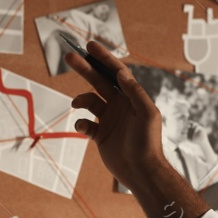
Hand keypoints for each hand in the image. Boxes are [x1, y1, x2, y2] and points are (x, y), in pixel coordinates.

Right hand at [68, 41, 173, 194]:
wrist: (141, 171)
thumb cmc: (148, 142)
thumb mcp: (147, 114)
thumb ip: (135, 92)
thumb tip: (122, 72)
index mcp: (131, 98)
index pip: (116, 73)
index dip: (104, 58)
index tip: (91, 46)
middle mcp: (120, 106)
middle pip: (99, 81)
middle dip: (85, 68)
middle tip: (69, 56)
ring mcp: (109, 120)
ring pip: (89, 101)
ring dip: (80, 99)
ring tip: (76, 103)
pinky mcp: (100, 135)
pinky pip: (85, 124)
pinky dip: (80, 123)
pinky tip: (83, 128)